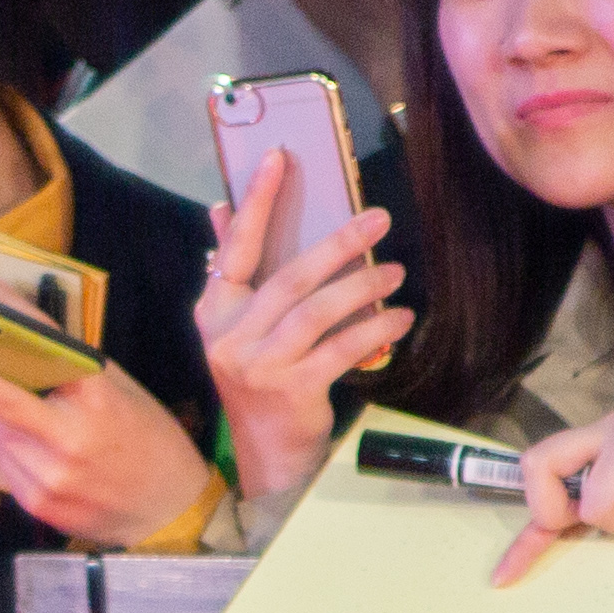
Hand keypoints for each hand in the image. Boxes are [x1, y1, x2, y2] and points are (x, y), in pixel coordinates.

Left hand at [0, 342, 221, 548]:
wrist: (172, 514)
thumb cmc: (150, 441)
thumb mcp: (122, 392)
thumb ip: (72, 373)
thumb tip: (17, 345)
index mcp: (98, 398)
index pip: (45, 346)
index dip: (8, 315)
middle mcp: (69, 437)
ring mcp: (50, 476)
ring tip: (35, 421)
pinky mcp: (38, 503)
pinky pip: (6, 465)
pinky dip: (11, 450)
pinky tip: (42, 454)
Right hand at [195, 150, 404, 509]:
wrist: (266, 455)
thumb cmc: (260, 381)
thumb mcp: (239, 326)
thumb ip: (233, 271)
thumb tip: (219, 209)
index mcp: (214, 311)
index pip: (235, 246)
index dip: (257, 202)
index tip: (279, 158)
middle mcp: (228, 335)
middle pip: (289, 277)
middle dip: (338, 244)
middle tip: (379, 219)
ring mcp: (257, 365)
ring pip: (316, 311)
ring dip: (362, 287)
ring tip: (396, 271)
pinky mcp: (291, 390)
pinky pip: (340, 348)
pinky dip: (374, 328)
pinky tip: (399, 317)